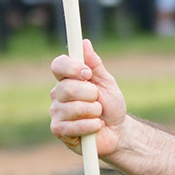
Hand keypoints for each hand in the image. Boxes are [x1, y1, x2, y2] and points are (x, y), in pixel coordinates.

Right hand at [50, 39, 127, 157]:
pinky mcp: (58, 130)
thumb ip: (95, 64)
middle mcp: (58, 94)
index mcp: (67, 79)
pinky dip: (92, 125)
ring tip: (98, 115)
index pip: (58, 65)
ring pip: (74, 107)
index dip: (71, 67)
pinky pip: (75, 125)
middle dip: (91, 94)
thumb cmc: (111, 105)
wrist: (118, 131)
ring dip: (94, 112)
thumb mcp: (107, 82)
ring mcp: (56, 112)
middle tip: (98, 100)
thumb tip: (84, 43)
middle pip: (67, 87)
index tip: (87, 73)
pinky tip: (95, 126)